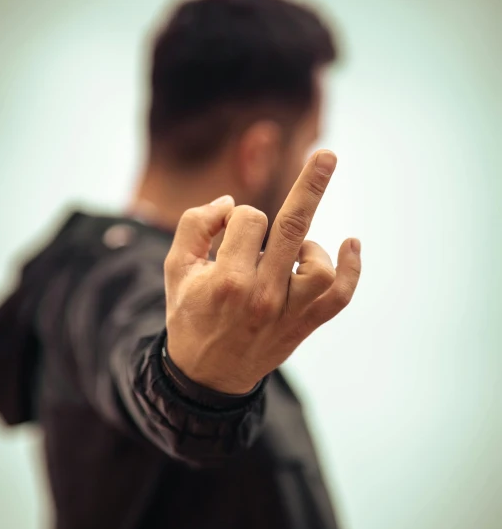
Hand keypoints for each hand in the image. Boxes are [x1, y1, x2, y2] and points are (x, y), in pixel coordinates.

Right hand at [163, 149, 360, 393]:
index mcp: (225, 279)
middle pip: (293, 227)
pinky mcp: (304, 325)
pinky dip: (351, 270)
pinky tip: (351, 244)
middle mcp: (260, 296)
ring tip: (291, 253)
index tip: (226, 235)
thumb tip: (230, 202)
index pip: (248, 220)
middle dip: (310, 184)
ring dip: (308, 246)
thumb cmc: (190, 313)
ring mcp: (286, 313)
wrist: (206, 374)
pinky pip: (339, 296)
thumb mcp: (177, 268)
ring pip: (316, 264)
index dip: (238, 218)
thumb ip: (195, 225)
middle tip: (327, 154)